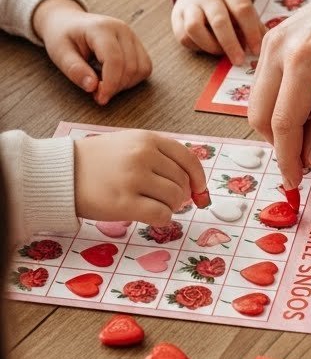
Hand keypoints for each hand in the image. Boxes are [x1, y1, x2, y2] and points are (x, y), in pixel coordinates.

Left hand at [32, 0, 151, 104]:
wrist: (67, 21)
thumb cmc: (62, 36)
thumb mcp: (59, 53)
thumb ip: (75, 70)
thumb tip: (92, 87)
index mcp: (101, 28)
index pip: (114, 59)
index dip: (110, 84)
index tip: (100, 98)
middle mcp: (121, 29)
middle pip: (130, 67)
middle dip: (116, 87)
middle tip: (97, 94)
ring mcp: (131, 35)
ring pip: (142, 68)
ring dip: (125, 84)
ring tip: (104, 84)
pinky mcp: (136, 44)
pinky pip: (144, 67)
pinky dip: (132, 79)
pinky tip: (114, 78)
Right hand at [74, 130, 207, 223]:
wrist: (62, 172)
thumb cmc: (97, 161)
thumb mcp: (129, 144)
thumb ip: (159, 157)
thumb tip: (193, 185)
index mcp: (147, 139)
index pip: (188, 159)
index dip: (199, 178)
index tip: (199, 191)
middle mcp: (143, 156)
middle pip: (182, 182)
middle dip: (180, 196)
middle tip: (165, 200)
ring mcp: (134, 179)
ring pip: (175, 200)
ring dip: (169, 207)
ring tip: (152, 205)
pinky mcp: (124, 203)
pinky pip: (161, 215)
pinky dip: (162, 219)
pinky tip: (149, 216)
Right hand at [171, 0, 263, 64]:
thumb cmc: (228, 2)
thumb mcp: (243, 5)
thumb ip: (254, 24)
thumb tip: (265, 48)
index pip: (242, 10)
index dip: (251, 32)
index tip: (256, 50)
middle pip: (219, 20)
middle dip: (230, 44)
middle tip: (239, 60)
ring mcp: (189, 5)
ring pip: (194, 28)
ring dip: (209, 45)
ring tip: (220, 52)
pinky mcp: (176, 17)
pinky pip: (184, 36)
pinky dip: (197, 47)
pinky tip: (207, 48)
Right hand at [248, 0, 310, 188]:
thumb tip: (309, 158)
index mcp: (302, 60)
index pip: (283, 124)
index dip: (288, 159)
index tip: (295, 183)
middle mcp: (277, 49)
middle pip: (259, 116)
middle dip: (279, 146)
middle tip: (307, 161)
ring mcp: (269, 42)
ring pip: (256, 102)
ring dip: (280, 126)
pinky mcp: (271, 40)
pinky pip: (264, 85)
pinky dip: (280, 105)